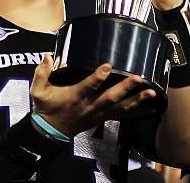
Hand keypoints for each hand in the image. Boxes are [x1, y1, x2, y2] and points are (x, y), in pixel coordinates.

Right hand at [30, 55, 156, 135]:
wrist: (51, 132)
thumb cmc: (47, 108)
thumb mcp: (38, 92)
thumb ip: (41, 74)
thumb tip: (47, 56)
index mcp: (74, 97)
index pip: (87, 87)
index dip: (97, 77)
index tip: (106, 66)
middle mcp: (89, 106)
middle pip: (109, 97)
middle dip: (125, 88)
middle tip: (138, 78)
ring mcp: (98, 113)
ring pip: (120, 107)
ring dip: (136, 100)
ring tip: (151, 93)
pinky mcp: (104, 117)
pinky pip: (123, 115)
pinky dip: (137, 111)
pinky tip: (151, 107)